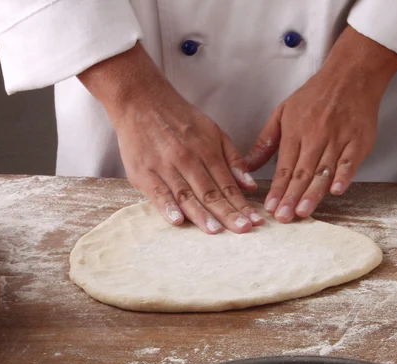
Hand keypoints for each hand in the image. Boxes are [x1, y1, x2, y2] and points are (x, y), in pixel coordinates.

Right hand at [79, 43, 262, 233]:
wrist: (141, 100)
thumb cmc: (179, 118)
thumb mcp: (213, 131)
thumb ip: (232, 159)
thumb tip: (250, 186)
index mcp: (207, 151)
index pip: (228, 184)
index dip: (242, 204)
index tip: (256, 221)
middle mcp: (188, 159)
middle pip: (210, 193)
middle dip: (228, 213)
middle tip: (243, 230)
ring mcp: (165, 167)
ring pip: (186, 195)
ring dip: (201, 215)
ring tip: (215, 231)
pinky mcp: (143, 172)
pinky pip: (157, 192)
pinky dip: (167, 206)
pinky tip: (177, 220)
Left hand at [246, 26, 396, 221]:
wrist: (351, 75)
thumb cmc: (315, 95)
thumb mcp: (282, 112)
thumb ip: (265, 141)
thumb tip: (248, 165)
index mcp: (295, 131)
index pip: (284, 166)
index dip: (277, 189)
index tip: (270, 207)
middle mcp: (316, 136)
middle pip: (302, 172)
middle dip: (291, 197)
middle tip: (284, 217)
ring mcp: (339, 139)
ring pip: (324, 170)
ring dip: (313, 193)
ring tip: (303, 211)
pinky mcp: (359, 141)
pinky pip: (350, 161)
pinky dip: (344, 175)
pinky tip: (336, 190)